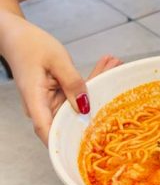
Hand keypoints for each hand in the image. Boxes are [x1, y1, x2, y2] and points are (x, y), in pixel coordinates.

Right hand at [2, 15, 119, 142]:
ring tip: (116, 66)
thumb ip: (73, 83)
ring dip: (97, 86)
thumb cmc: (30, 45)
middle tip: (118, 85)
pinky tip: (107, 67)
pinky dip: (90, 82)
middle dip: (98, 106)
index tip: (88, 149)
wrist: (16, 36)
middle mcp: (42, 106)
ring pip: (78, 104)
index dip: (66, 143)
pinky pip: (76, 94)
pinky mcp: (57, 95)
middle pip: (72, 116)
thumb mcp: (57, 60)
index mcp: (36, 101)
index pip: (49, 130)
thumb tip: (85, 107)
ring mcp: (50, 102)